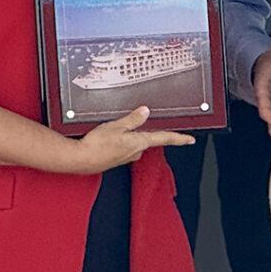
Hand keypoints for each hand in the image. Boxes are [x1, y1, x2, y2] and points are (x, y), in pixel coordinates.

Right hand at [75, 106, 194, 173]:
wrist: (80, 160)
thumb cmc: (96, 145)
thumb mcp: (115, 126)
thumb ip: (132, 120)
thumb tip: (145, 111)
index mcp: (138, 142)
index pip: (164, 139)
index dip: (179, 139)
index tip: (190, 140)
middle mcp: (135, 152)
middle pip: (150, 139)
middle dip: (149, 131)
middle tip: (148, 121)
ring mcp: (126, 157)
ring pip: (137, 143)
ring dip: (134, 135)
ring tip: (125, 125)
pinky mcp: (117, 159)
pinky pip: (127, 146)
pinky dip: (124, 140)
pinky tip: (115, 136)